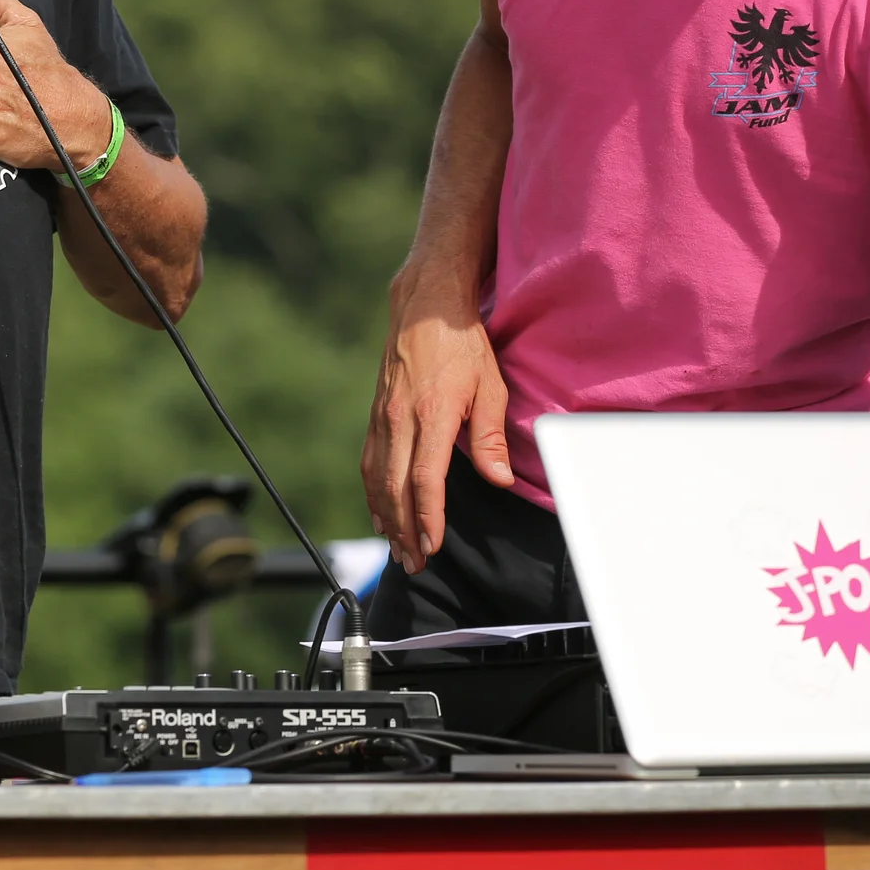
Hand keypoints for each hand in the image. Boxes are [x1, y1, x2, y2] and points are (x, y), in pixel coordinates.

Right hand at [362, 268, 515, 573]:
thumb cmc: (464, 346)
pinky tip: (378, 512)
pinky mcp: (375, 414)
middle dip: (403, 530)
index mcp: (432, 414)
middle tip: (414, 562)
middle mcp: (400, 419)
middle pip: (396, 488)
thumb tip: (500, 480)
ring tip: (396, 548)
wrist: (426, 307)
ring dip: (385, 518)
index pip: (425, 479)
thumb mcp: (490, 386)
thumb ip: (492, 438)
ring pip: (377, 479)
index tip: (432, 545)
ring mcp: (383, 417)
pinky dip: (372, 493)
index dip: (427, 518)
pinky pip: (369, 462)